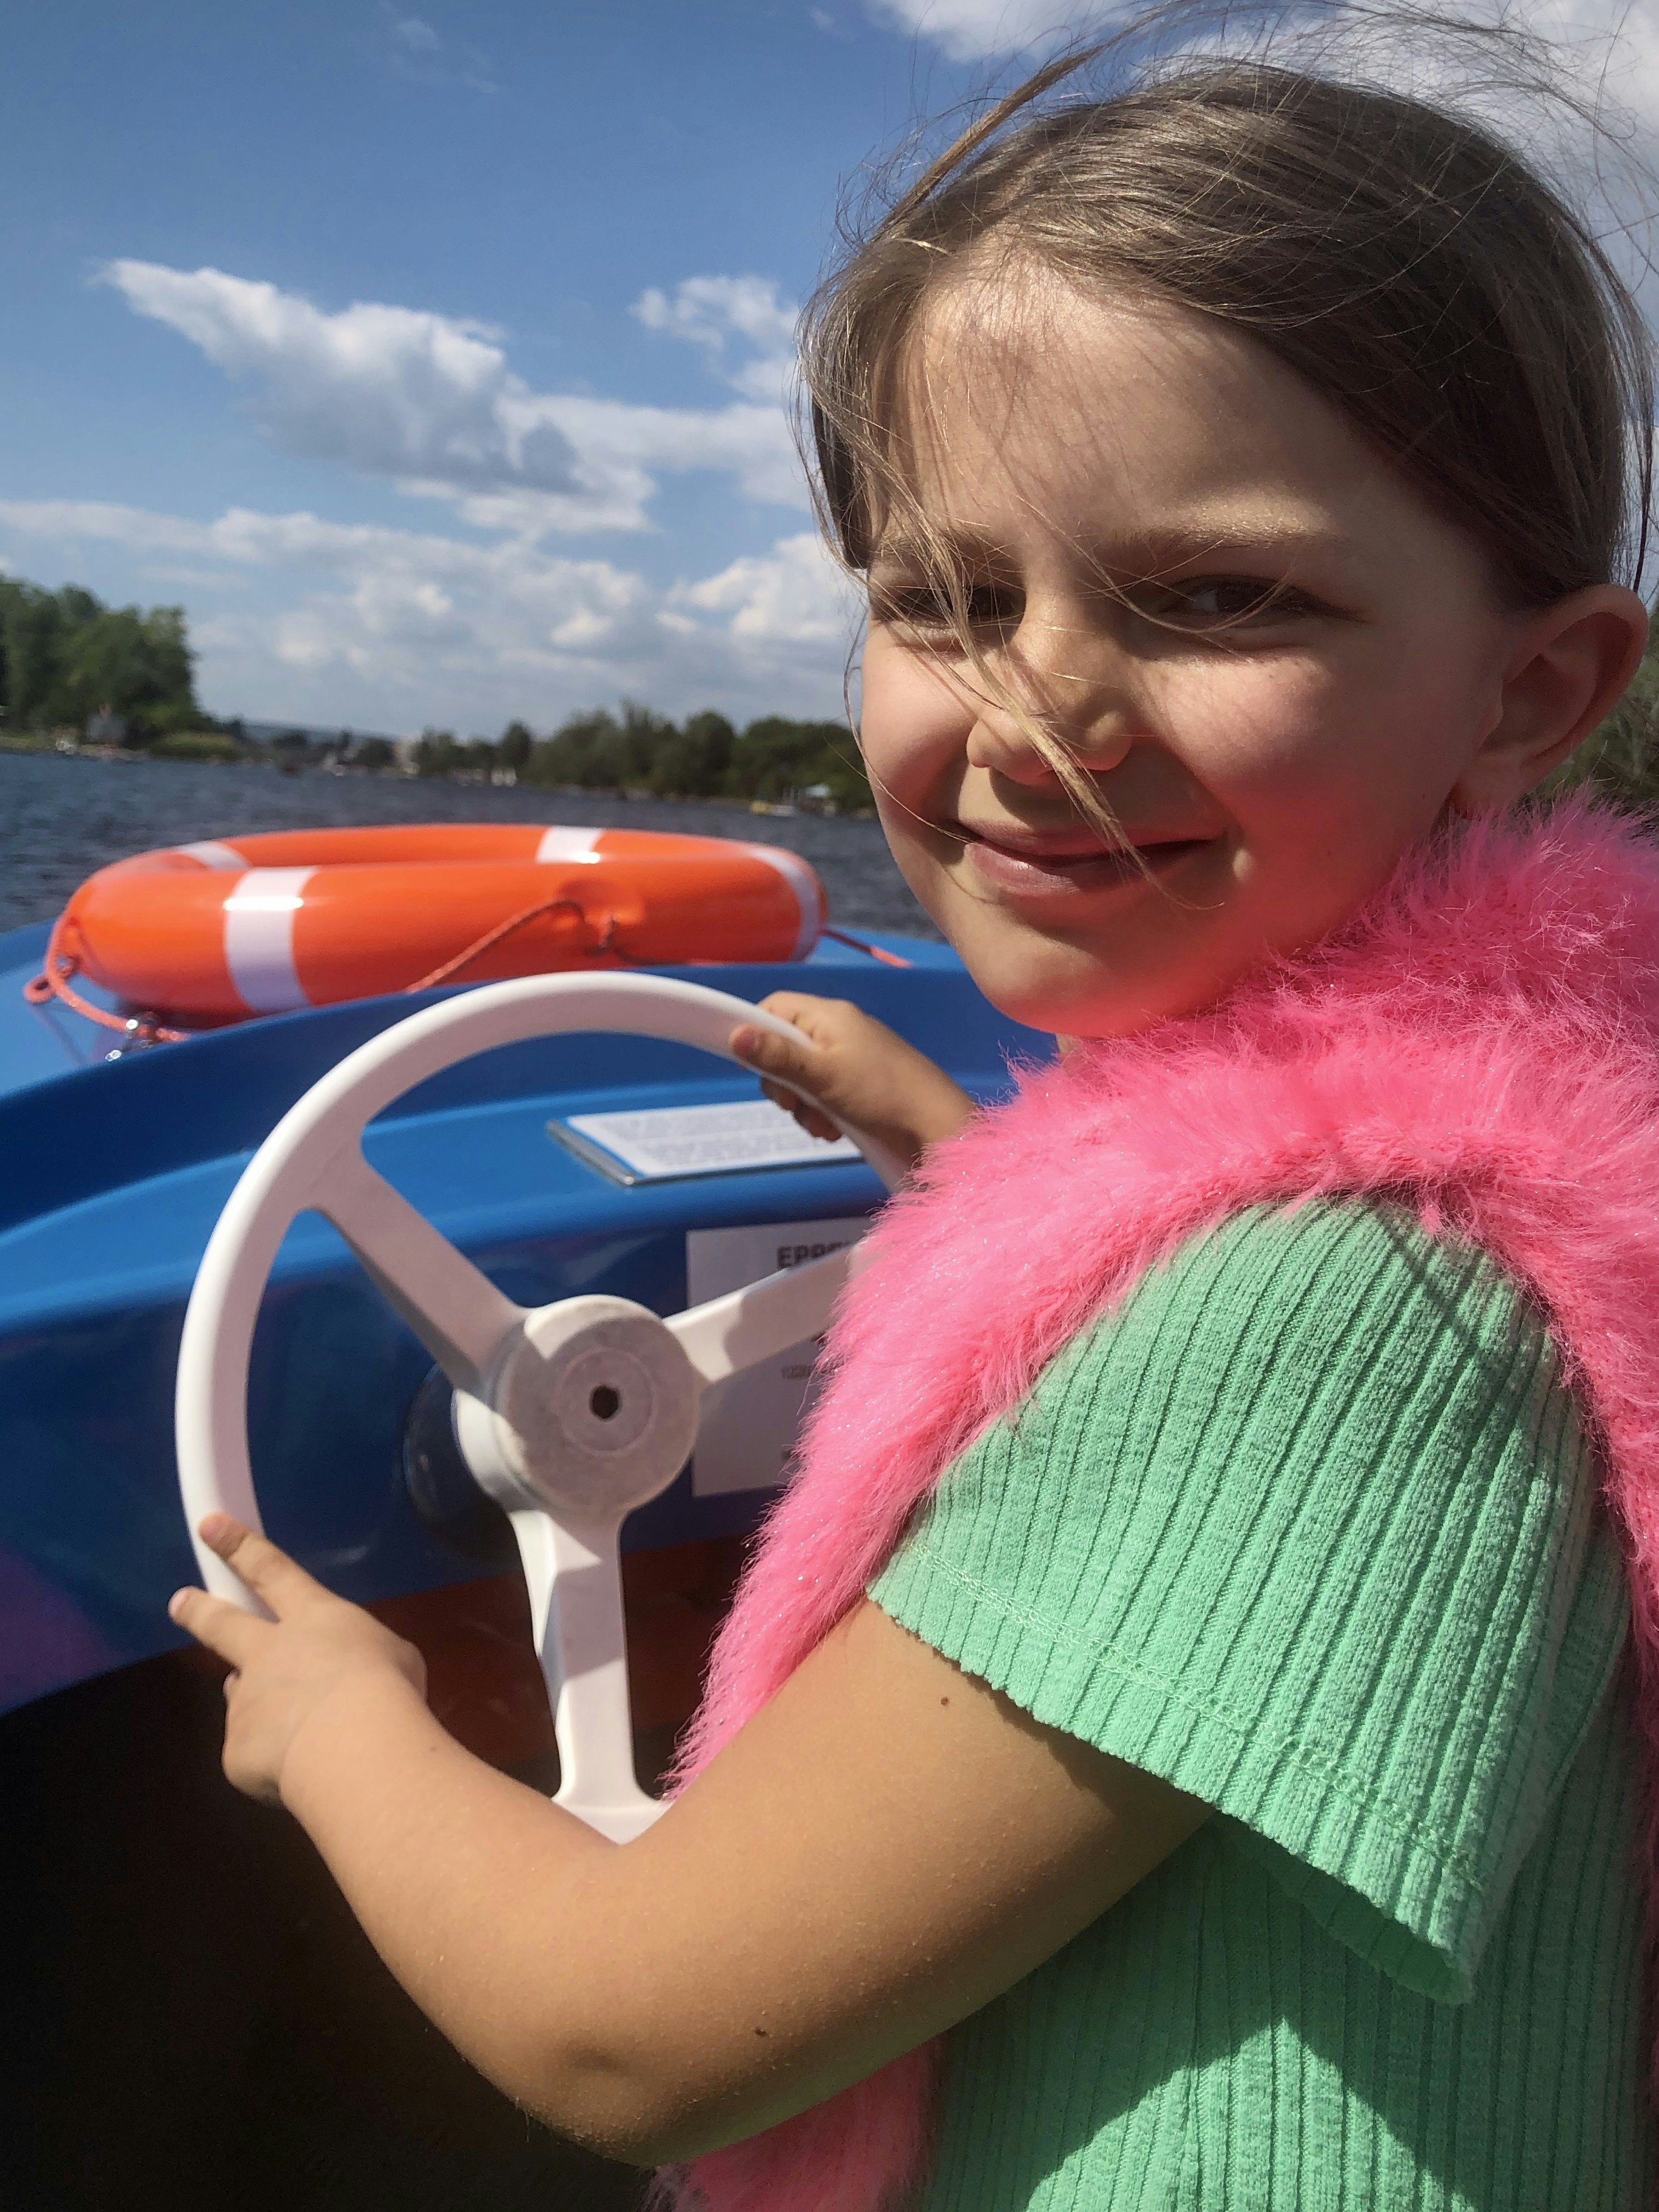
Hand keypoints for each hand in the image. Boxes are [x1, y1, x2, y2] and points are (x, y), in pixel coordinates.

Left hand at [169, 1514, 427, 1806]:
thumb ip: (355, 1659)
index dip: (240, 1547)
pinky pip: (253, 1756)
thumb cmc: (387, 1688)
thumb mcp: (392, 1657)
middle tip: (178, 1602)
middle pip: (223, 1624)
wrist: (352, 1747)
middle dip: (199, 1610)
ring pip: (243, 1697)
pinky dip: (273, 1764)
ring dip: (258, 1706)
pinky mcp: (236, 1750)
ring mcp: (246, 1701)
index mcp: (313, 1619)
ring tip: (292, 1733)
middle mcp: (269, 1653)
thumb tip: (347, 1679)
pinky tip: (300, 1773)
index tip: (209, 1524)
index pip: (271, 1571)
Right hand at [731, 992, 974, 1175]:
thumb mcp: (822, 1075)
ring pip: (802, 1078)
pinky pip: (824, 1095)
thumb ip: (778, 1057)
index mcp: (829, 1016)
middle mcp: (839, 1032)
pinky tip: (835, 1131)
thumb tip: (735, 1034)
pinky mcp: (860, 1086)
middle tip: (794, 1103)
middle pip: (784, 1048)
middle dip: (782, 1083)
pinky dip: (822, 1114)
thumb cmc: (880, 1094)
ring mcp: (851, 1059)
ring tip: (823, 1125)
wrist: (937, 1128)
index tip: (754, 1067)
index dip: (756, 1033)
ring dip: (803, 1106)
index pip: (775, 1008)